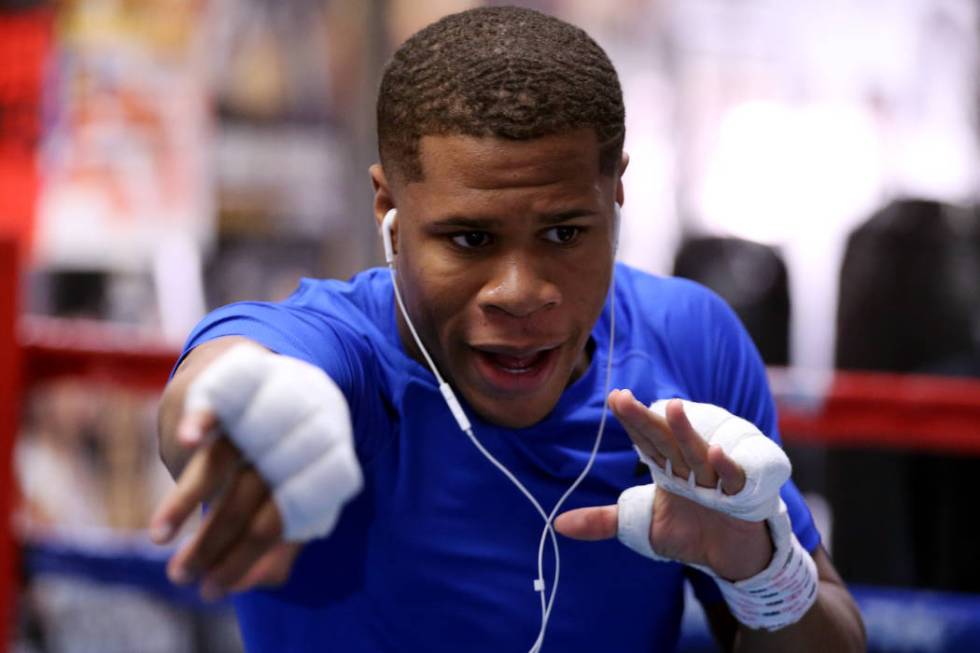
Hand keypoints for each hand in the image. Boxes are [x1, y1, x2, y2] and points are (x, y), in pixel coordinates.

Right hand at [150, 410, 300, 600]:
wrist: (271, 381)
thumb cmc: (277, 453)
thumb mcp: (289, 493)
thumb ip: (278, 542)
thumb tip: (248, 586)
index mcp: (305, 475)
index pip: (272, 525)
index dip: (241, 561)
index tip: (212, 591)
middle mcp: (282, 448)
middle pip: (243, 500)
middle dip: (210, 544)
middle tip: (179, 578)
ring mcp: (254, 420)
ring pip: (220, 460)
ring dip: (187, 498)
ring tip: (159, 537)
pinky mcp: (227, 395)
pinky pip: (215, 405)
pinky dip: (203, 419)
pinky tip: (188, 439)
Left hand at [555, 390, 771, 580]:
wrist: (732, 556)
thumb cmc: (689, 533)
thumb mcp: (642, 526)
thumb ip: (603, 521)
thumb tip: (558, 524)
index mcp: (666, 468)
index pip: (645, 441)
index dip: (630, 421)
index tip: (614, 397)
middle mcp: (688, 468)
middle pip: (665, 440)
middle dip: (645, 420)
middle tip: (623, 398)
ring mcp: (713, 480)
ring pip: (697, 453)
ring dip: (685, 432)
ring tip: (673, 407)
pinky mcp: (738, 498)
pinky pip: (731, 480)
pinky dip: (725, 467)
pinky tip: (715, 452)